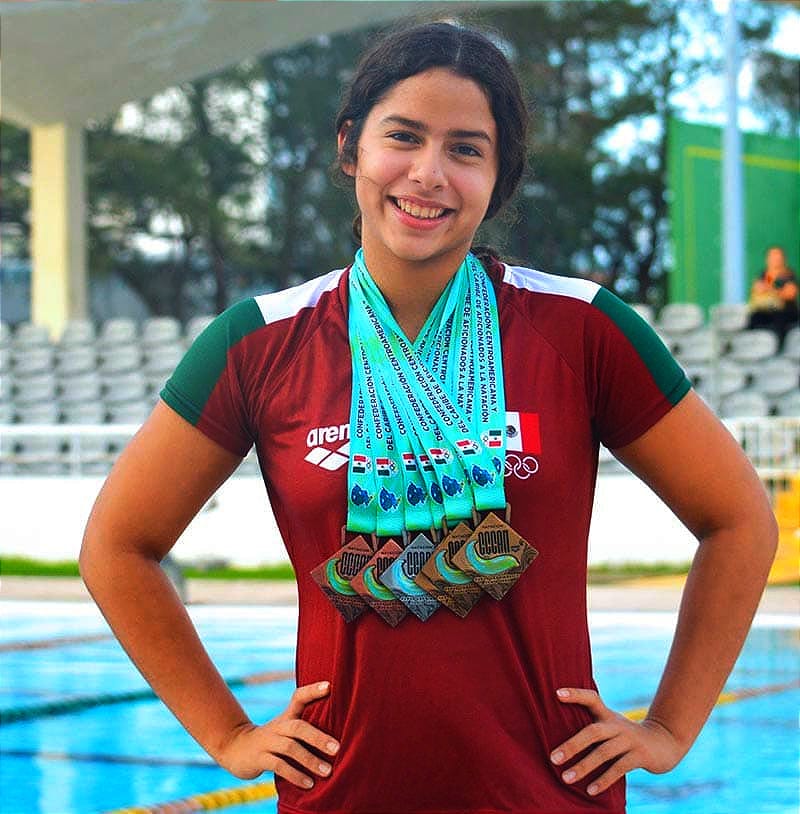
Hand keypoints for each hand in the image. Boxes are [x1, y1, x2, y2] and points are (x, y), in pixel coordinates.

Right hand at [217, 681, 338, 787]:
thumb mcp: (286, 728)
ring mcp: (267, 742)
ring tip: (327, 771)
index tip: (330, 686)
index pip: (299, 697)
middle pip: (298, 727)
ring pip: (290, 748)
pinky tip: (309, 784)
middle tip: (337, 748)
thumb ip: (306, 727)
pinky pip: (278, 766)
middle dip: (318, 737)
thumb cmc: (272, 739)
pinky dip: (295, 775)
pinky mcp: (259, 758)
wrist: (236, 748)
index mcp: (287, 716)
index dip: (313, 690)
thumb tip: (340, 734)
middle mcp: (278, 726)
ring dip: (310, 760)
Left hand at [550, 687, 684, 796]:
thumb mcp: (611, 726)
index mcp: (608, 715)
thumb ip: (592, 728)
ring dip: (584, 766)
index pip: (591, 699)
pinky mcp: (640, 756)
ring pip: (604, 752)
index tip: (556, 694)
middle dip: (572, 745)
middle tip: (553, 758)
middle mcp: (617, 725)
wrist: (664, 743)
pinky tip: (590, 790)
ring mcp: (630, 740)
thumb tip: (560, 742)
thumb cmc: (627, 737)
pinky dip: (604, 780)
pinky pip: (619, 768)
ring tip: (566, 778)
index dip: (575, 694)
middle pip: (592, 731)